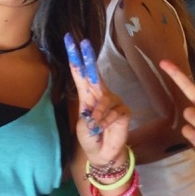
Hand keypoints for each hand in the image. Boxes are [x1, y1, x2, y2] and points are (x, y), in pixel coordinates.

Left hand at [64, 33, 130, 165]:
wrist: (102, 154)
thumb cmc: (90, 137)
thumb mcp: (83, 125)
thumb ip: (88, 114)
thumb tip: (94, 110)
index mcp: (87, 95)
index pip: (80, 73)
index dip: (76, 58)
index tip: (70, 41)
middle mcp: (100, 94)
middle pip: (94, 73)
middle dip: (88, 58)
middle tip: (83, 43)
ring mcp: (114, 101)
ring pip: (104, 101)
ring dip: (97, 115)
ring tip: (94, 127)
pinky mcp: (124, 111)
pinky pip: (113, 113)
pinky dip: (106, 122)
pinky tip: (105, 129)